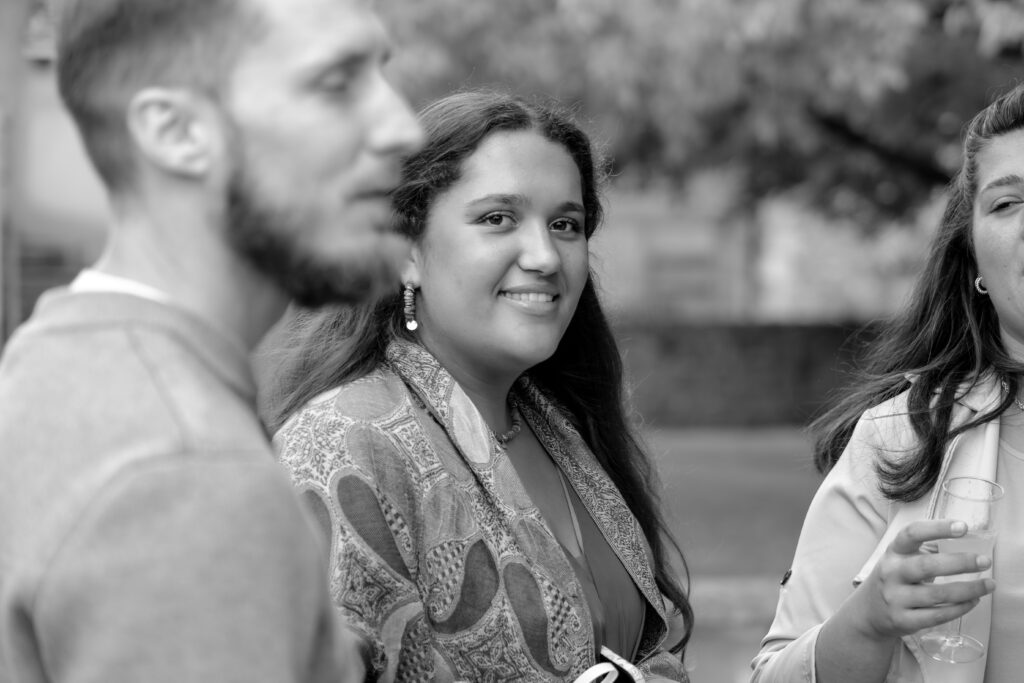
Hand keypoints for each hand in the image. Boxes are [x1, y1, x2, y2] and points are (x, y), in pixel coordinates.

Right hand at [848, 519, 994, 641]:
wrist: (868, 612)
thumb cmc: (894, 579)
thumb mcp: (901, 559)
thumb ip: (927, 550)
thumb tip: (967, 543)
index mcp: (893, 552)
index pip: (912, 534)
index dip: (937, 529)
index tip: (963, 527)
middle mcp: (891, 573)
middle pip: (926, 566)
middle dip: (960, 563)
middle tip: (985, 561)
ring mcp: (896, 598)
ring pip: (937, 594)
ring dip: (968, 589)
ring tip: (988, 585)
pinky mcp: (903, 620)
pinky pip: (937, 615)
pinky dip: (959, 608)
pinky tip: (972, 601)